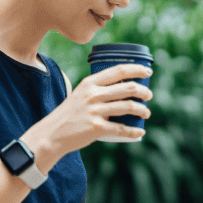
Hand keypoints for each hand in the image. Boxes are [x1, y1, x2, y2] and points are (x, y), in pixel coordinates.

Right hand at [30, 64, 152, 153]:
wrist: (53, 133)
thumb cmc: (70, 114)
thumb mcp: (80, 94)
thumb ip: (97, 90)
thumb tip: (121, 89)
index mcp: (89, 83)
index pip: (118, 71)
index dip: (137, 69)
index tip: (148, 72)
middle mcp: (93, 94)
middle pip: (128, 88)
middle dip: (144, 91)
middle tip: (149, 95)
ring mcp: (95, 111)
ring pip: (129, 106)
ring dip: (143, 109)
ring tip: (147, 113)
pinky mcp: (97, 128)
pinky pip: (122, 128)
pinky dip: (134, 131)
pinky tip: (140, 131)